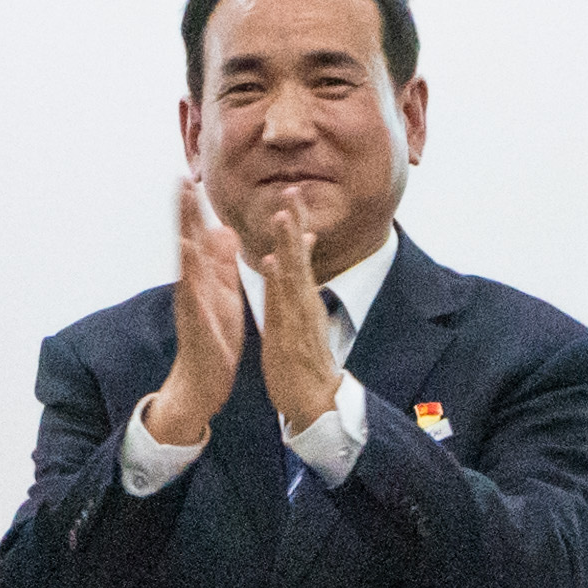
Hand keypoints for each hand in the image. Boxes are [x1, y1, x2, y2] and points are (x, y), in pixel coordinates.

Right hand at [140, 178, 248, 448]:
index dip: (194, 209)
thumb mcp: (224, 292)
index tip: (190, 178)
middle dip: (184, 211)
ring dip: (183, 231)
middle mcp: (193, 285)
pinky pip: (191, 293)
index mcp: (204, 277)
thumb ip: (222, 262)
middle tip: (179, 179)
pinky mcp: (195, 320)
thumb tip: (222, 231)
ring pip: (186, 261)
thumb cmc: (215, 338)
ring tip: (182, 206)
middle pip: (187, 240)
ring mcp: (191, 301)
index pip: (198, 236)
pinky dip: (190, 271)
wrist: (205, 380)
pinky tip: (188, 251)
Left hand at [249, 196, 343, 433]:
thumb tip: (301, 265)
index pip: (299, 254)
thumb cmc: (304, 357)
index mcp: (303, 298)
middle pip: (299, 256)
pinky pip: (283, 307)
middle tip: (292, 190)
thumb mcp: (303, 316)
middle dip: (295, 223)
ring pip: (293, 275)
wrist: (314, 398)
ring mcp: (298, 318)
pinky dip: (279, 284)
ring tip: (283, 217)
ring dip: (287, 245)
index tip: (291, 193)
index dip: (295, 224)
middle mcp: (304, 303)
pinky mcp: (289, 336)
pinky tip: (273, 264)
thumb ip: (300, 287)